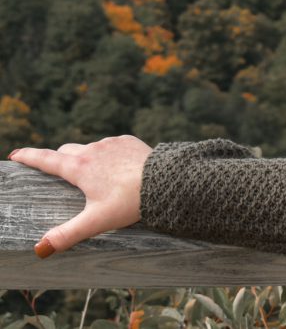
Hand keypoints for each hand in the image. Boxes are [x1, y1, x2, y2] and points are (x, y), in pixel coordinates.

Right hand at [8, 135, 152, 257]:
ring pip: (90, 148)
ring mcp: (111, 143)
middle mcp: (93, 150)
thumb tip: (40, 249)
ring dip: (84, 158)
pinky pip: (110, 146)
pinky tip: (114, 168)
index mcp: (80, 167)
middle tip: (53, 170)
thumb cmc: (130, 201)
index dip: (29, 157)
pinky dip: (106, 155)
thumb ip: (67, 235)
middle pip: (66, 151)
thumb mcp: (96, 221)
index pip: (47, 159)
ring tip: (89, 174)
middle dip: (57, 159)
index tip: (15, 155)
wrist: (166, 180)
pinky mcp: (128, 141)